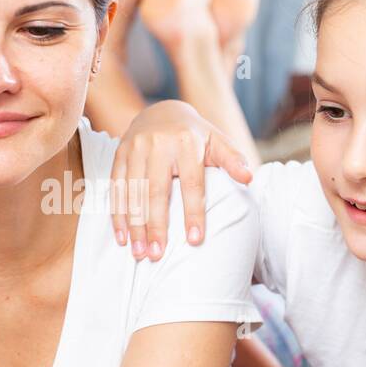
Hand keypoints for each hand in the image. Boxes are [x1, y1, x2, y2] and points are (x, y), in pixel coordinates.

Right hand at [109, 100, 251, 261]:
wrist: (161, 111)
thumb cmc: (195, 135)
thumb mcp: (217, 141)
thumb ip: (232, 159)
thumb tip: (249, 178)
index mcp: (186, 143)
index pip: (191, 184)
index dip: (193, 213)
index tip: (194, 240)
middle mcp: (157, 145)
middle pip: (156, 192)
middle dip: (155, 226)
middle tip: (156, 255)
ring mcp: (135, 149)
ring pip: (133, 193)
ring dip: (134, 226)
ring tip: (139, 253)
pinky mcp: (119, 156)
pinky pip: (116, 188)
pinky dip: (118, 215)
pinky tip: (122, 237)